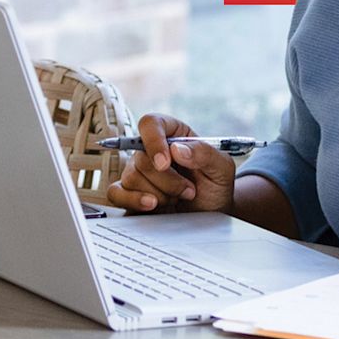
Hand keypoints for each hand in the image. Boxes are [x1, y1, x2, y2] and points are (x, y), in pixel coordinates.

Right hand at [104, 113, 236, 214]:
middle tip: (188, 190)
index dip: (154, 141)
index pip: (150, 123)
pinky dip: (133, 200)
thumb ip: (205, 154)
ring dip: (159, 193)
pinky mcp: (130, 194)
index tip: (165, 163)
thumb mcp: (222, 168)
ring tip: (177, 198)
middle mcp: (152, 151)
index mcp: (173, 134)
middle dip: (167, 180)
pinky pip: (115, 193)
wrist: (210, 215)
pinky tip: (153, 205)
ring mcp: (139, 173)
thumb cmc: (215, 187)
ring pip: (131, 177)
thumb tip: (176, 149)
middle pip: (141, 157)